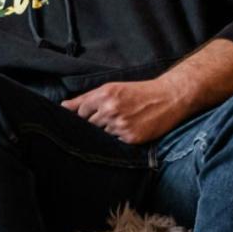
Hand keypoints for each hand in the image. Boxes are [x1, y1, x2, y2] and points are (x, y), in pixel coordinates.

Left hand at [60, 79, 181, 145]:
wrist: (169, 97)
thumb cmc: (139, 92)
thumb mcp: (113, 88)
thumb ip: (86, 98)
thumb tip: (63, 107)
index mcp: (104, 94)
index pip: (79, 112)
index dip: (84, 115)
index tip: (90, 115)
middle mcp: (110, 109)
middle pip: (88, 125)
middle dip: (94, 124)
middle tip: (110, 119)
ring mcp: (120, 125)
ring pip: (100, 135)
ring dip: (107, 132)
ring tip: (122, 122)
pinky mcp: (130, 138)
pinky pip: (114, 143)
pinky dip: (118, 139)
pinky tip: (129, 129)